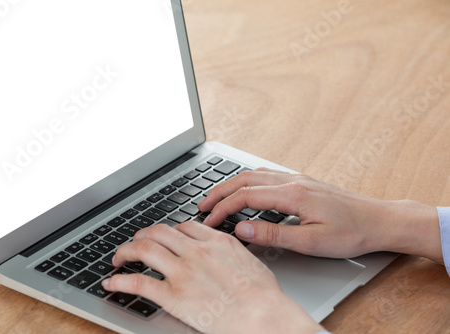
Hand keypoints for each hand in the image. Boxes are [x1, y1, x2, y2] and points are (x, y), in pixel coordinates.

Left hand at [102, 222, 322, 333]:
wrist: (264, 317)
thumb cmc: (264, 297)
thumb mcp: (250, 263)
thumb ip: (231, 254)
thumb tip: (227, 255)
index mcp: (216, 242)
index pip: (183, 227)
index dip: (168, 230)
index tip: (162, 236)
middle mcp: (195, 251)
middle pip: (158, 232)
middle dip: (141, 235)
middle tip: (135, 242)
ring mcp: (183, 272)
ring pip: (143, 249)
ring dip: (125, 251)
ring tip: (118, 258)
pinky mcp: (173, 296)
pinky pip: (139, 282)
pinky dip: (120, 280)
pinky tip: (112, 282)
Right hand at [198, 168, 442, 262]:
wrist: (380, 220)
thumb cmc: (351, 232)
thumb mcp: (311, 242)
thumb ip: (273, 235)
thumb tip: (241, 230)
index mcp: (292, 194)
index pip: (245, 197)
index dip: (222, 209)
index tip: (209, 222)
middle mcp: (292, 181)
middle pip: (244, 179)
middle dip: (219, 191)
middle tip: (201, 206)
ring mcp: (298, 179)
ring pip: (254, 175)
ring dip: (232, 185)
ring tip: (217, 197)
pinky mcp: (303, 182)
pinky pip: (267, 175)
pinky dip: (248, 181)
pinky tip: (246, 189)